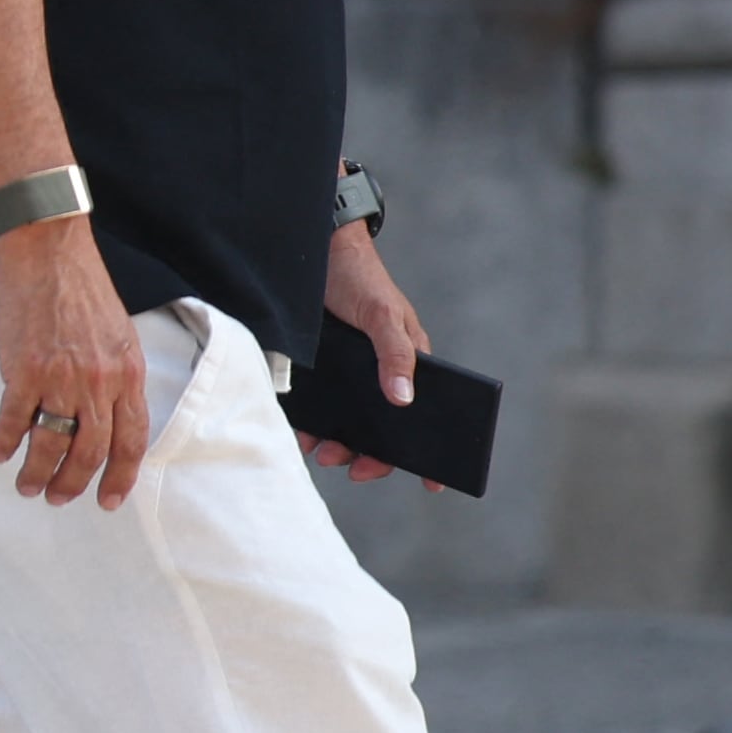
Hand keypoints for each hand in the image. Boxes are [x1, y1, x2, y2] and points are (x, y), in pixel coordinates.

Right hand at [0, 214, 146, 509]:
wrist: (48, 249)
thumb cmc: (83, 287)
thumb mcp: (119, 335)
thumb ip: (117, 378)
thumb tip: (105, 419)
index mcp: (128, 374)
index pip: (131, 442)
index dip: (120, 478)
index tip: (108, 501)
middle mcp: (99, 382)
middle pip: (90, 453)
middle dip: (73, 484)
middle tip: (58, 498)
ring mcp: (61, 378)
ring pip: (51, 445)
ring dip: (37, 473)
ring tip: (27, 486)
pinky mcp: (24, 369)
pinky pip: (14, 420)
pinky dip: (6, 441)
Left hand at [310, 220, 436, 488]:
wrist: (312, 250)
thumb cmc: (357, 276)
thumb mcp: (381, 313)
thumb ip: (395, 353)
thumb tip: (404, 399)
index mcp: (407, 361)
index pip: (423, 412)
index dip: (426, 449)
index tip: (430, 482)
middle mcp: (380, 371)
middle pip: (382, 427)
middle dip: (368, 453)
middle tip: (347, 465)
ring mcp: (350, 373)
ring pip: (349, 422)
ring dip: (336, 443)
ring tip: (317, 449)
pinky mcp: (321, 370)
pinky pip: (320, 407)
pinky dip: (312, 424)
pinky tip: (301, 431)